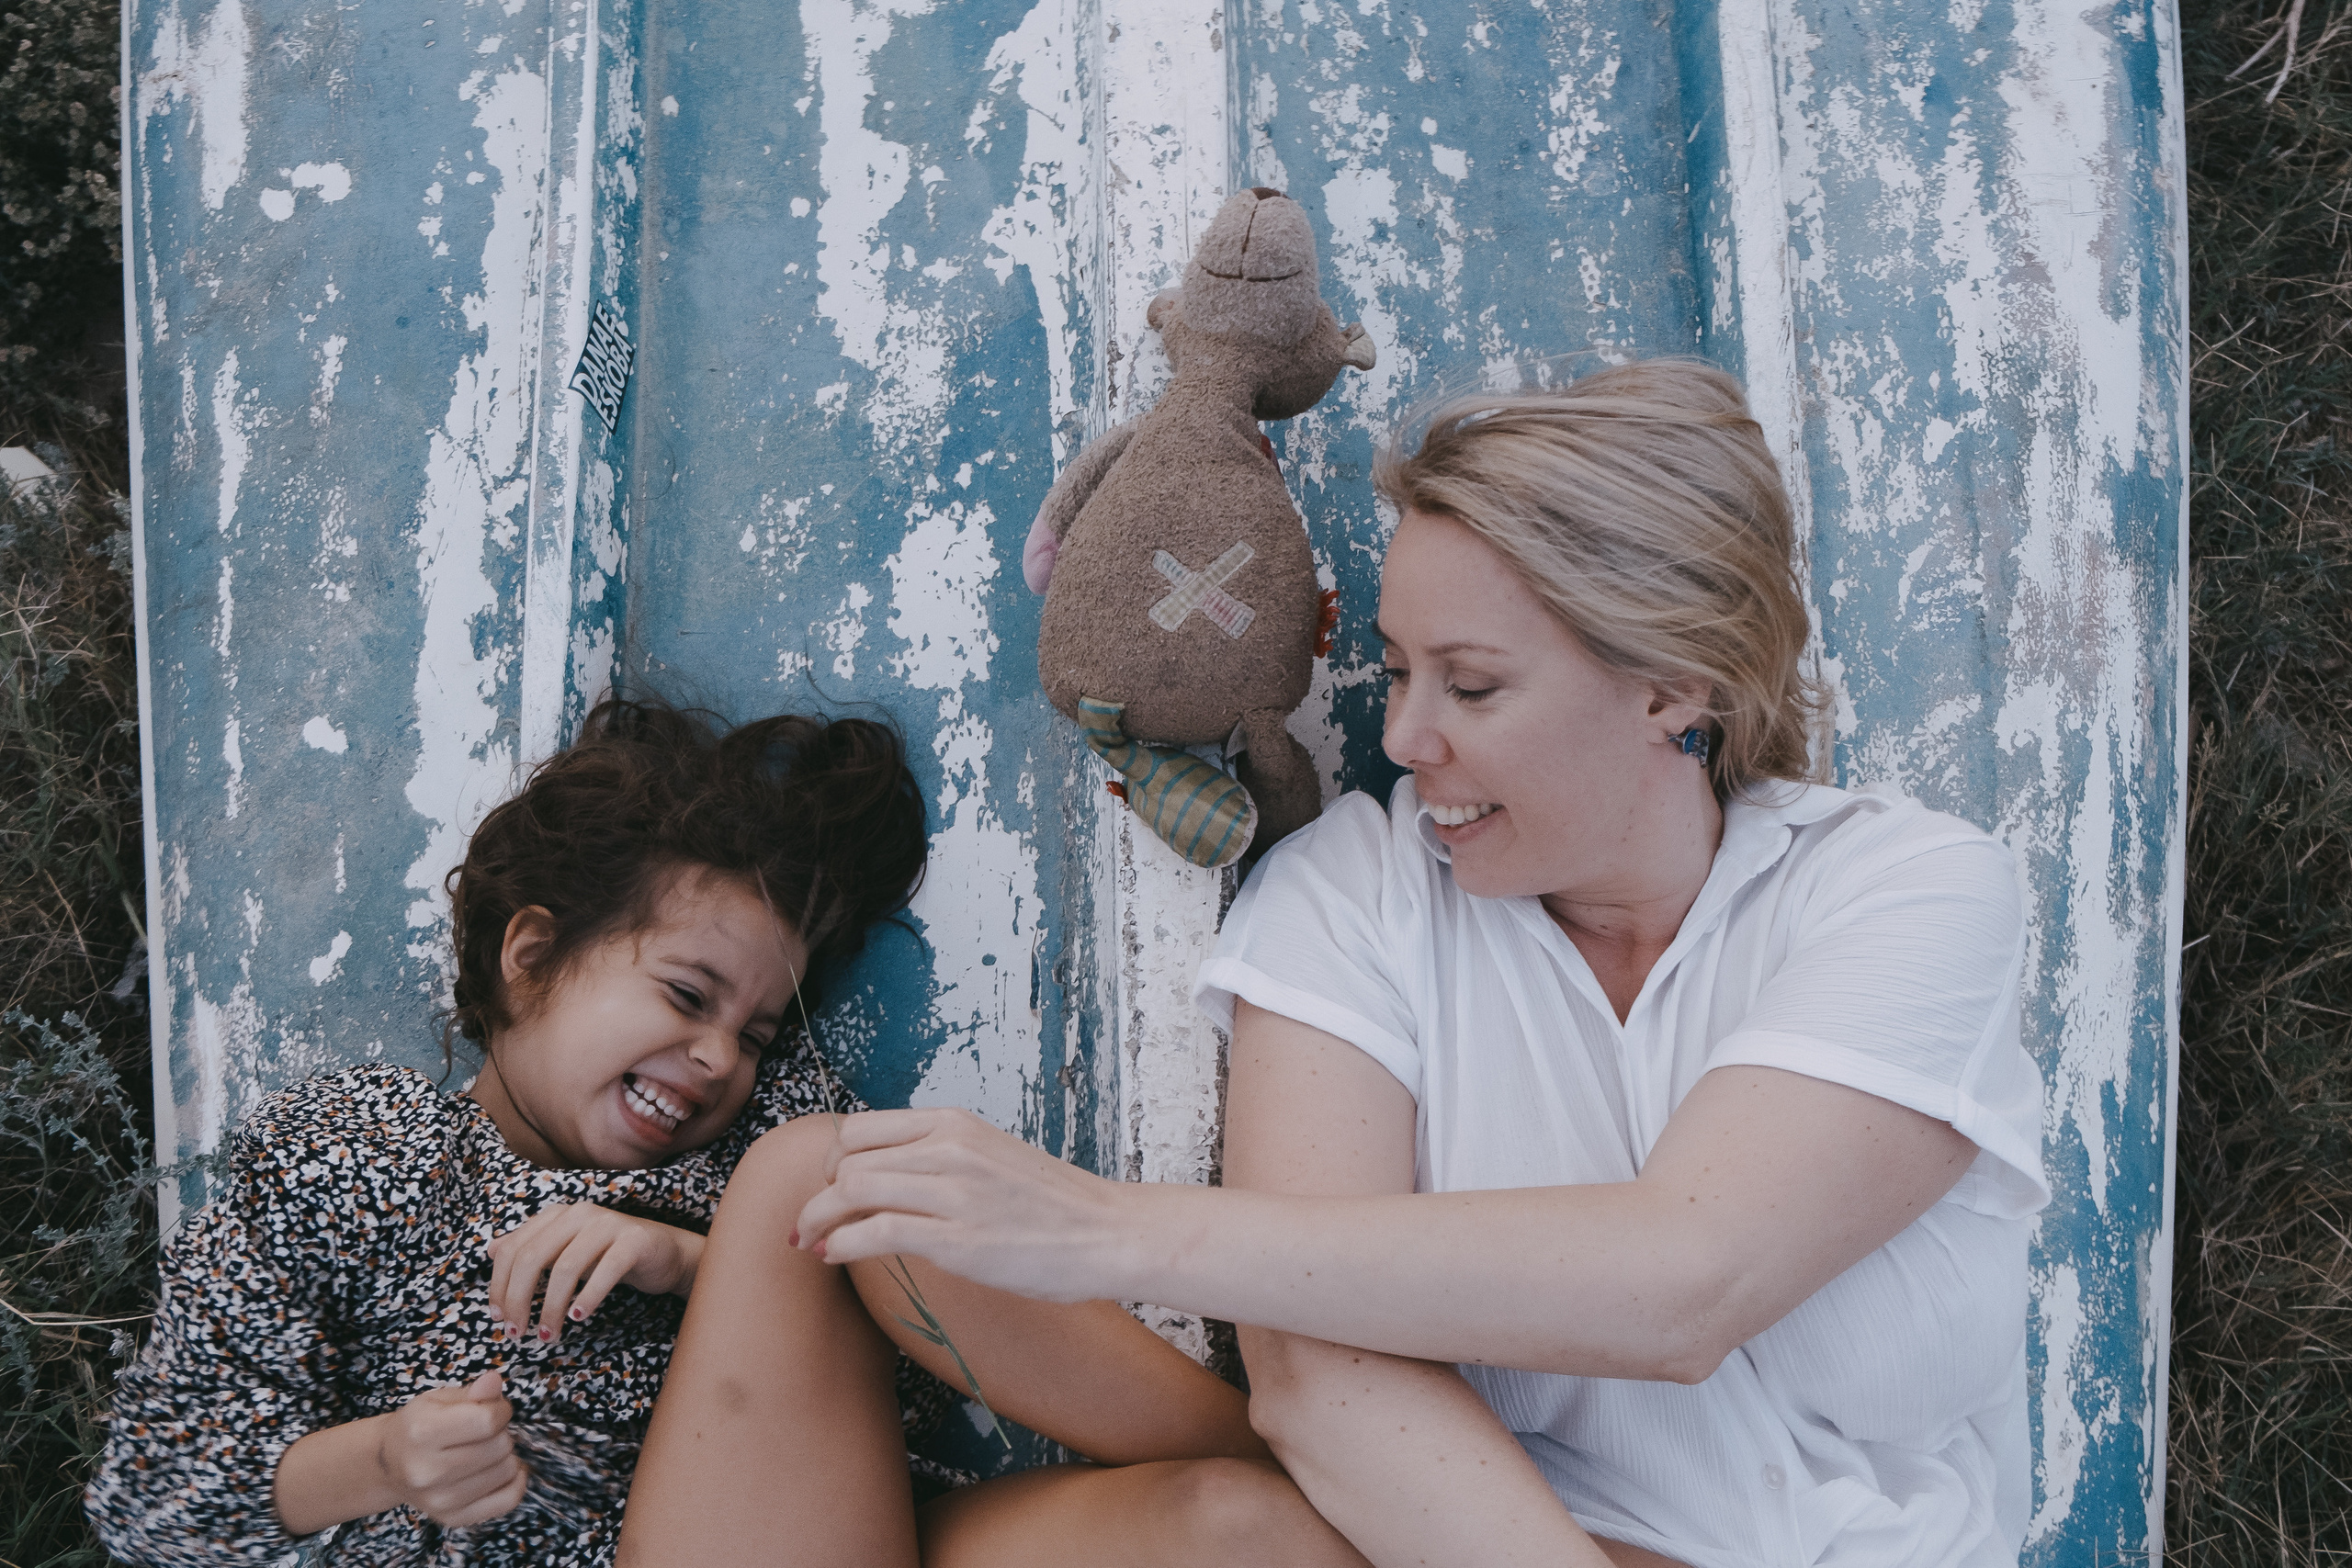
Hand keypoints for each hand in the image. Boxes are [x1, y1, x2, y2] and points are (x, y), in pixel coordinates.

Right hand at [377, 1371, 528, 1527]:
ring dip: (505, 1457)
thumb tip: (494, 1381)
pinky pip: (508, 1500)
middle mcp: (428, 1471)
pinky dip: (514, 1482)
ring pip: (507, 1472)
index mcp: (422, 1433)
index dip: (500, 1410)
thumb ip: (471, 1392)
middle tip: (484, 1433)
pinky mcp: (453, 1518)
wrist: (389, 1466)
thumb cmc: (418, 1427)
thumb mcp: (438, 1400)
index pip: (487, 1421)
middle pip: (499, 1447)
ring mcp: (440, 1500)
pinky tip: (501, 1470)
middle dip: (501, 1433)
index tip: (493, 1410)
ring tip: (485, 1451)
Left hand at [486, 1203, 704, 1342]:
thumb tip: (491, 1250)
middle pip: (532, 1258)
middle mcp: (579, 1213)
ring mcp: (608, 1224)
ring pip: (565, 1268)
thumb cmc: (609, 1256)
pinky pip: (604, 1271)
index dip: (499, 1286)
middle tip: (518, 1334)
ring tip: (549, 1334)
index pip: (513, 1248)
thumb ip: (532, 1247)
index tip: (499, 1319)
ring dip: (551, 1308)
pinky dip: (587, 1297)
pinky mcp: (634, 1240)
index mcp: (557, 1215)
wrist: (664, 1253)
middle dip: (519, 1300)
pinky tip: (579, 1317)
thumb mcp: (566, 1251)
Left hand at [791, 1108, 1141, 1301]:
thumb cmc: (1053, 1204)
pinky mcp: (959, 1239)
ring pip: (853, 1189)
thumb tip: (889, 1177)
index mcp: (954, 1123)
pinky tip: (834, 1257)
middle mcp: (949, 1147)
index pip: (861, 1128)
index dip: (832, 1161)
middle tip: (810, 1224)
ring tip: (811, 1243)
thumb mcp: (991, 1157)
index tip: (830, 1189)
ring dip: (819, 1219)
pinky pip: (876, 1232)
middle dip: (817, 1194)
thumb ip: (941, 1158)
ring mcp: (954, 1192)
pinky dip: (842, 1244)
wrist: (1107, 1232)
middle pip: (847, 1159)